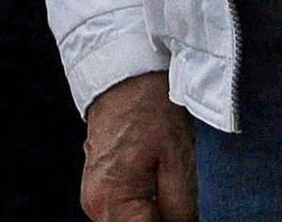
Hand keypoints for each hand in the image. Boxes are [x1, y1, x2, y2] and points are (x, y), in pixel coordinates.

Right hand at [79, 71, 194, 221]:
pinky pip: (125, 213)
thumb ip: (181, 209)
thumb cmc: (151, 108)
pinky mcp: (98, 188)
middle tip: (185, 205)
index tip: (188, 214)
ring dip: (155, 217)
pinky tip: (162, 190)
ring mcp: (93, 198)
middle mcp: (95, 206)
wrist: (123, 73)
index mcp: (112, 202)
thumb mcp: (178, 159)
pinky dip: (145, 210)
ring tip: (174, 194)